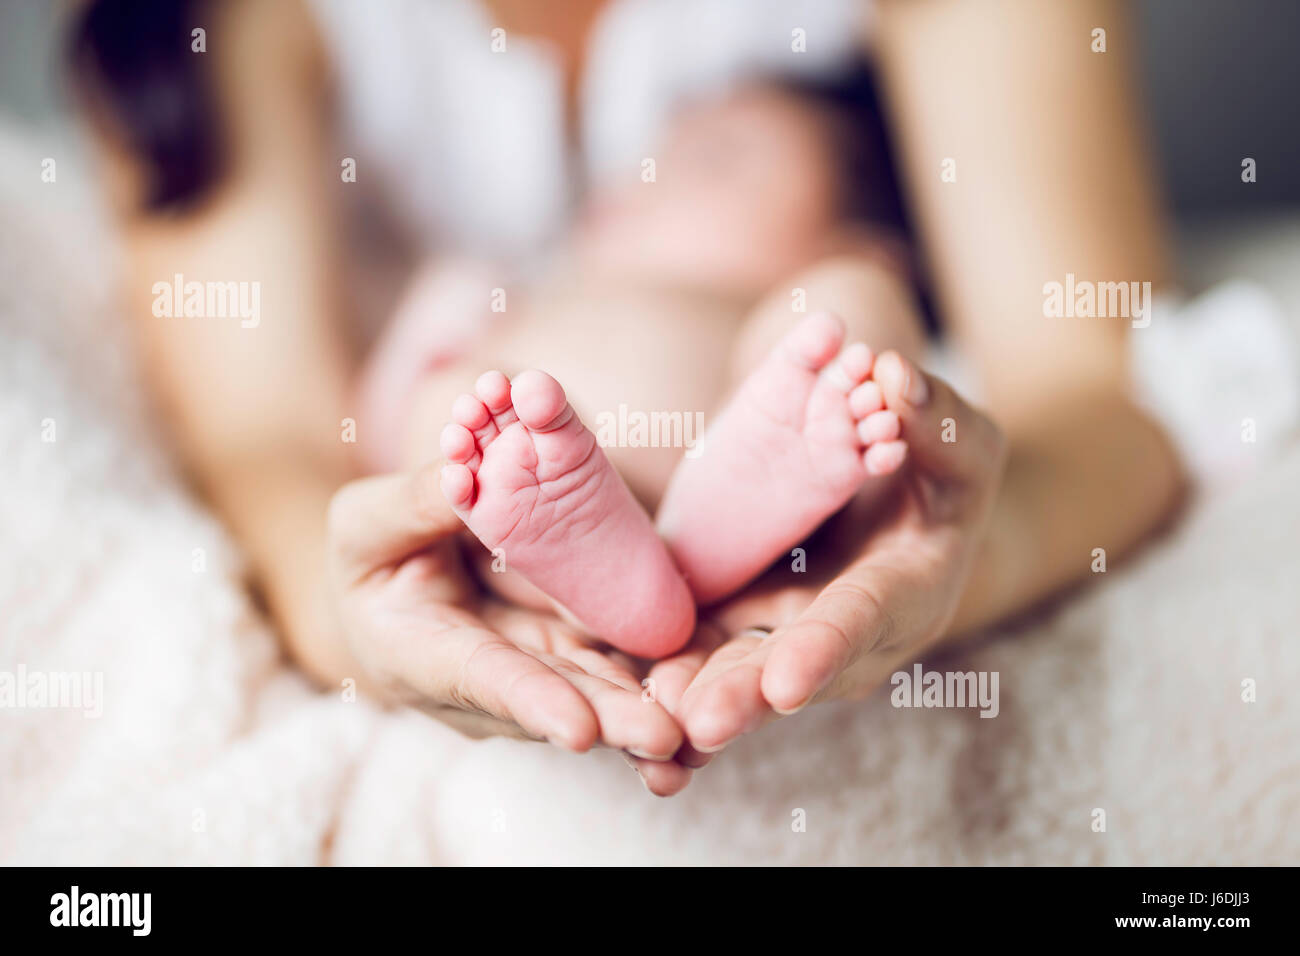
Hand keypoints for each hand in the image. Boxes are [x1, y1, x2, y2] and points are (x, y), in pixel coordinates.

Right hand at [327, 465, 691, 792]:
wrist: (393, 581)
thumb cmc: (370, 552)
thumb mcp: (368, 521)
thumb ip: (416, 504)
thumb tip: (465, 477)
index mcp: (417, 653)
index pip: (479, 677)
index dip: (529, 701)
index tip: (579, 730)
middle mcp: (482, 683)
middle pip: (556, 701)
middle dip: (612, 721)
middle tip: (667, 736)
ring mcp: (533, 672)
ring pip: (597, 690)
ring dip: (645, 708)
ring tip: (695, 726)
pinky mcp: (570, 653)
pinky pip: (617, 662)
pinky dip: (656, 674)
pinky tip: (702, 688)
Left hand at [651, 352, 1006, 762]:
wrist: (904, 512)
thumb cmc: (942, 474)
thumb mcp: (958, 442)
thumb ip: (932, 417)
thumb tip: (892, 375)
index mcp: (907, 591)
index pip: (863, 617)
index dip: (826, 648)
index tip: (787, 683)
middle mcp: (850, 639)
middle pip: (790, 670)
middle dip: (744, 697)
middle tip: (698, 724)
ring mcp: (794, 642)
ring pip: (740, 676)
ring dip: (695, 698)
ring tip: (649, 714)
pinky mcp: (748, 631)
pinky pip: (707, 659)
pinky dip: (673, 682)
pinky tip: (632, 698)